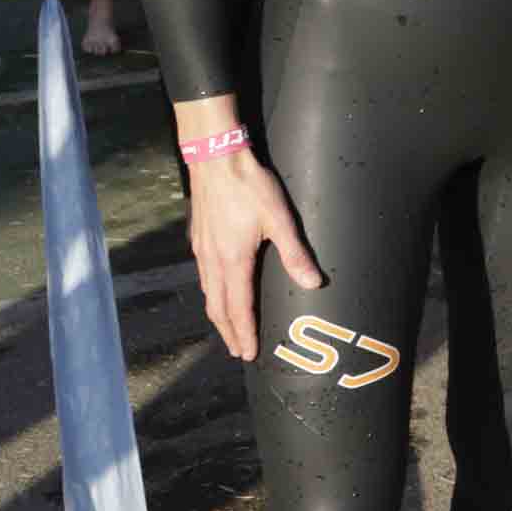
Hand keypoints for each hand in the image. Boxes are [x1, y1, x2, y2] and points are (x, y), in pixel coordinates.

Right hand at [186, 148, 322, 359]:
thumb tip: (313, 283)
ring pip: (208, 293)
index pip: (238, 307)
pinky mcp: (198, 238)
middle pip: (218, 307)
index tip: (248, 353)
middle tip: (238, 351)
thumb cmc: (249, 186)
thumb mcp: (279, 218)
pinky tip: (218, 292)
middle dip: (228, 332)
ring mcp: (202, 250)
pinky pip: (203, 277)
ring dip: (218, 315)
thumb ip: (295, 253)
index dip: (243, 332)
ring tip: (229, 329)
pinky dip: (212, 295)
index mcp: (233, 261)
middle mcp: (212, 261)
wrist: (215, 158)